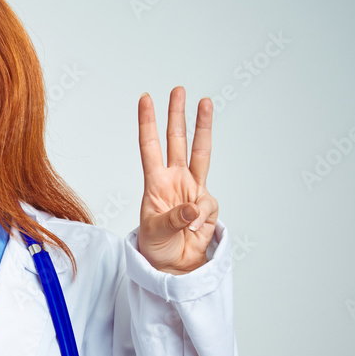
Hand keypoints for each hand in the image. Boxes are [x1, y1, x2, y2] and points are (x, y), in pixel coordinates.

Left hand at [136, 86, 218, 273]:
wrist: (174, 266)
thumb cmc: (156, 247)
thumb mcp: (156, 232)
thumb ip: (175, 219)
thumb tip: (193, 209)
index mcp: (155, 182)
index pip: (150, 147)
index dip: (147, 123)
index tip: (145, 99)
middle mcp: (174, 180)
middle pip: (176, 140)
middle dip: (177, 114)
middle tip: (179, 89)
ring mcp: (192, 189)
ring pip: (200, 151)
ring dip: (202, 126)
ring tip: (205, 102)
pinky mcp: (207, 203)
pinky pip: (209, 204)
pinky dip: (202, 217)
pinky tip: (193, 230)